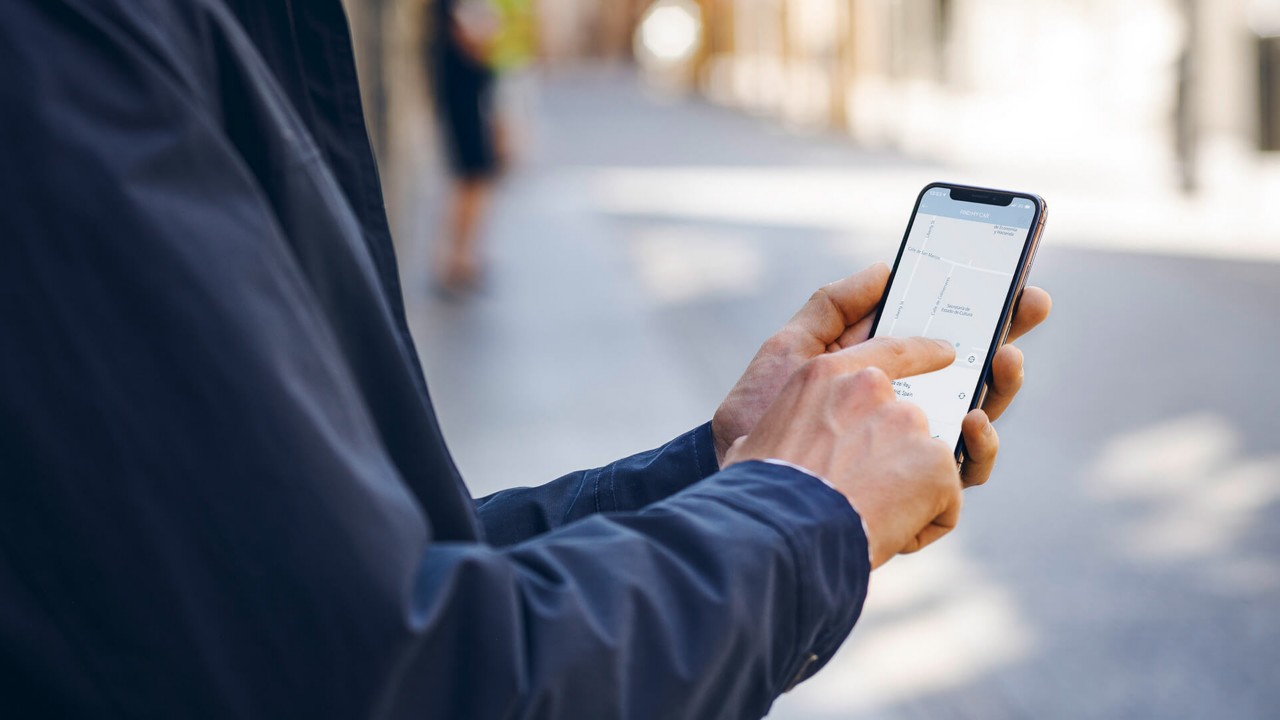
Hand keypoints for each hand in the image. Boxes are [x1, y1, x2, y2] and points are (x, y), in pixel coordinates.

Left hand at [711, 263, 1051, 486]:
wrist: (741, 476)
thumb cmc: (759, 413)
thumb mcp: (792, 349)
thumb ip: (833, 306)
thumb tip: (886, 268)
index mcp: (883, 375)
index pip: (944, 340)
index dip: (979, 310)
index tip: (1010, 279)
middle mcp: (907, 413)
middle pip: (973, 375)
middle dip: (1007, 336)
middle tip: (1031, 304)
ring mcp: (913, 455)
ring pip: (979, 421)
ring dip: (1002, 388)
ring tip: (1005, 359)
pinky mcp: (914, 498)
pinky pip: (963, 478)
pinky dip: (978, 448)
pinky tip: (973, 420)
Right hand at [724, 337, 961, 568]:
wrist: (784, 532)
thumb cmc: (760, 494)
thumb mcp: (755, 441)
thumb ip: (785, 428)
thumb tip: (766, 445)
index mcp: (825, 376)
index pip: (885, 352)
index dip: (919, 354)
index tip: (944, 354)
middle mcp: (871, 389)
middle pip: (902, 421)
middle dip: (890, 458)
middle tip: (860, 491)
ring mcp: (907, 423)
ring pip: (923, 463)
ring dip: (904, 490)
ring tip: (866, 516)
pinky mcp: (936, 463)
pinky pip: (943, 499)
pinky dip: (923, 522)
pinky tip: (886, 532)